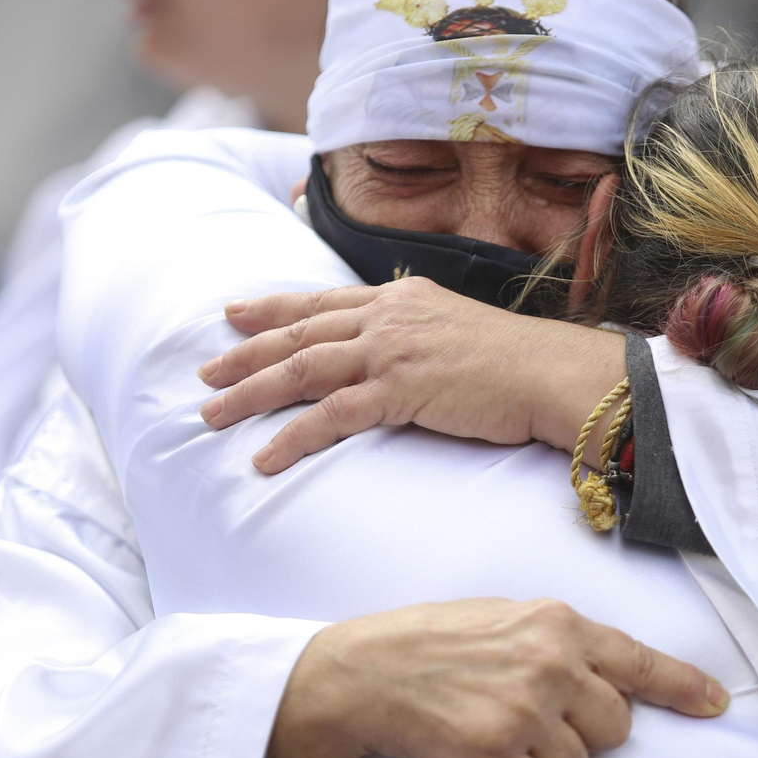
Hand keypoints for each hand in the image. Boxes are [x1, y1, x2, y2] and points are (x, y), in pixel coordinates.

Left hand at [196, 279, 626, 473]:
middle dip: (244, 354)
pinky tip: (264, 459)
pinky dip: (291, 439)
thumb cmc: (518, 364)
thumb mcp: (458, 330)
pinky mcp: (400, 390)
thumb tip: (396, 353)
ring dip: (250, 394)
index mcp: (401, 298)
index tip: (233, 313)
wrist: (552, 373)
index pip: (322, 302)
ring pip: (301, 369)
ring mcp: (391, 351)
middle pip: (299, 333)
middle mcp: (388, 317)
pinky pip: (331, 416)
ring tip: (212, 416)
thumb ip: (418, 334)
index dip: (271, 307)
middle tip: (204, 374)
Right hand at [266, 597, 729, 757]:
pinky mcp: (496, 751)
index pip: (637, 660)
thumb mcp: (508, 618)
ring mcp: (525, 708)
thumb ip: (561, 641)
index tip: (715, 703)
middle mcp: (551, 663)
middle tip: (534, 719)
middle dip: (584, 734)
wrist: (367, 671)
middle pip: (616, 728)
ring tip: (498, 733)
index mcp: (557, 622)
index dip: (681, 686)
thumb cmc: (435, 642)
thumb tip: (613, 677)